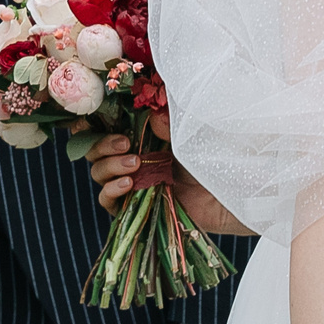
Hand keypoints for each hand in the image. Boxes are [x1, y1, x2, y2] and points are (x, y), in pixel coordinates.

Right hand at [87, 114, 248, 236]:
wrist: (237, 196)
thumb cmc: (222, 160)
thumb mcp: (195, 134)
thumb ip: (171, 124)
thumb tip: (149, 116)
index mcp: (150, 136)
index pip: (112, 126)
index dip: (95, 122)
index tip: (87, 118)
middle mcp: (139, 158)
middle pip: (98, 151)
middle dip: (102, 145)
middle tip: (124, 143)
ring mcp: (138, 184)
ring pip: (99, 174)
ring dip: (108, 166)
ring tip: (134, 165)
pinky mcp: (140, 208)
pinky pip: (110, 202)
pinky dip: (111, 191)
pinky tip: (128, 184)